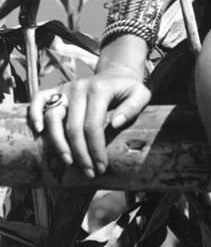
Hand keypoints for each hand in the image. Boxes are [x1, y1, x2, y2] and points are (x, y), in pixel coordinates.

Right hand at [27, 73, 150, 178]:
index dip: (96, 149)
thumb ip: (132, 108)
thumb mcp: (141, 95)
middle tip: (89, 172)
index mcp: (99, 90)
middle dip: (81, 154)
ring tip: (68, 161)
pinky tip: (39, 132)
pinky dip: (34, 114)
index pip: (93, 125)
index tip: (101, 167)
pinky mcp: (55, 90)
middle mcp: (79, 88)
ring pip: (53, 118)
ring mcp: (65, 89)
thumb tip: (116, 123)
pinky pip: (38, 100)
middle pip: (73, 127)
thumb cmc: (128, 90)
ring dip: (58, 143)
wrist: (115, 75)